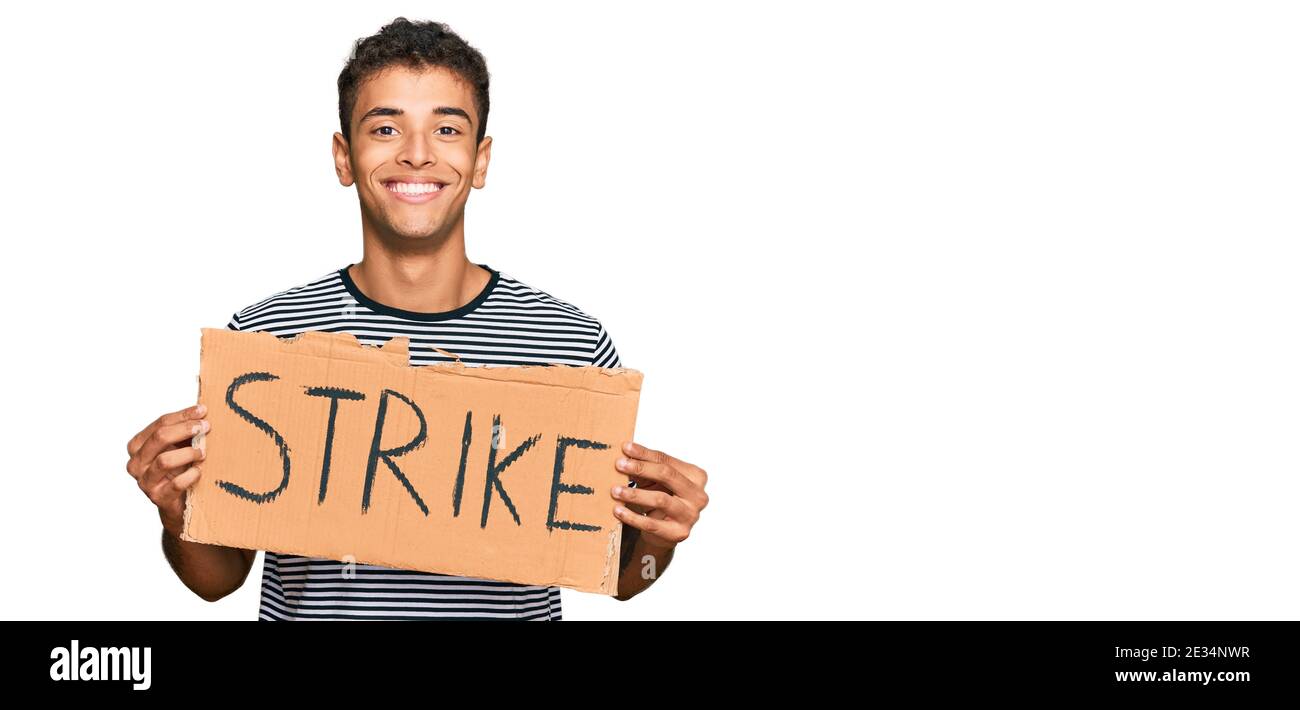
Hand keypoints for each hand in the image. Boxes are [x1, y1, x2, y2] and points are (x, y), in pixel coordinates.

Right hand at [126, 403, 209, 537]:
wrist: (178, 503)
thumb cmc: (178, 469)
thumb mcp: (178, 447)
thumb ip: (184, 431)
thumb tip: (203, 410)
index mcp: (138, 446)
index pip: (160, 424)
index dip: (182, 416)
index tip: (203, 410)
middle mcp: (136, 463)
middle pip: (159, 438)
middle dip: (185, 429)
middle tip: (205, 427)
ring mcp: (145, 481)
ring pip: (165, 460)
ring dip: (188, 453)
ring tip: (203, 452)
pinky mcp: (158, 498)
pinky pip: (176, 484)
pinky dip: (191, 475)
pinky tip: (199, 471)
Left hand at [610, 441, 708, 549]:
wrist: (664, 532)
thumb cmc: (661, 499)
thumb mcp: (654, 481)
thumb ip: (644, 469)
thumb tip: (625, 455)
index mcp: (696, 476)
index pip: (667, 460)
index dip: (645, 454)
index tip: (625, 447)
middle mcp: (699, 495)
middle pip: (667, 475)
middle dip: (641, 468)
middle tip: (619, 465)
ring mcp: (691, 515)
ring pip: (660, 499)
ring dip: (635, 493)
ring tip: (615, 490)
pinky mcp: (679, 533)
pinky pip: (651, 523)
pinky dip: (632, 516)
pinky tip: (618, 510)